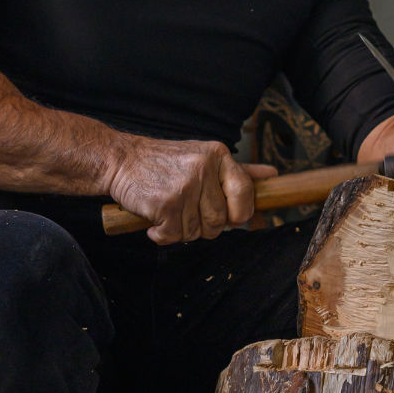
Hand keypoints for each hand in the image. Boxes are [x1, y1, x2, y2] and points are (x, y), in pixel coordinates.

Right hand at [107, 136, 276, 244]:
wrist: (120, 161)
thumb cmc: (165, 163)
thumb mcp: (205, 157)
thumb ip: (239, 170)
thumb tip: (273, 175)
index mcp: (218, 156)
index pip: (245, 194)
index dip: (238, 213)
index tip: (226, 216)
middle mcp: (204, 168)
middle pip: (219, 222)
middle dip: (202, 225)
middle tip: (184, 210)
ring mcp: (185, 186)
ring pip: (195, 232)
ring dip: (179, 230)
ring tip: (167, 210)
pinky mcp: (165, 203)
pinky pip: (173, 236)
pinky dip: (161, 234)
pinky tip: (154, 219)